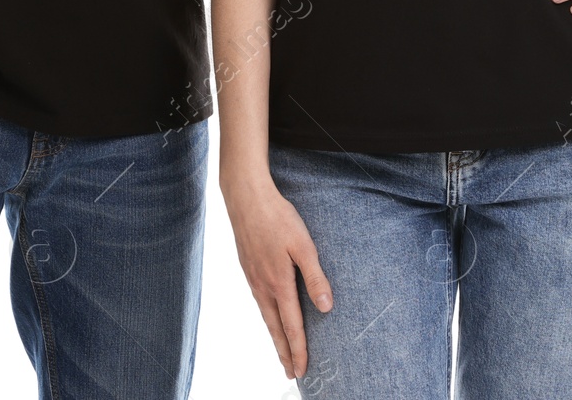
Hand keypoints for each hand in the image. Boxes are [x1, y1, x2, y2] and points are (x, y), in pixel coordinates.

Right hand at [221, 174, 332, 379]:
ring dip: (275, 337)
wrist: (246, 197)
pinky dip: (267, 318)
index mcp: (278, 283)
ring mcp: (253, 277)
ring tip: (282, 352)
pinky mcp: (248, 267)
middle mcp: (263, 285)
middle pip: (275, 328)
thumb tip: (325, 307)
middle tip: (292, 374)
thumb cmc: (278, 217)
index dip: (298, 350)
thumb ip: (315, 276)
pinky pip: (259, 301)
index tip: (303, 370)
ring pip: (266, 316)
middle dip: (284, 353)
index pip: (291, 326)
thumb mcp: (303, 244)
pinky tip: (270, 316)